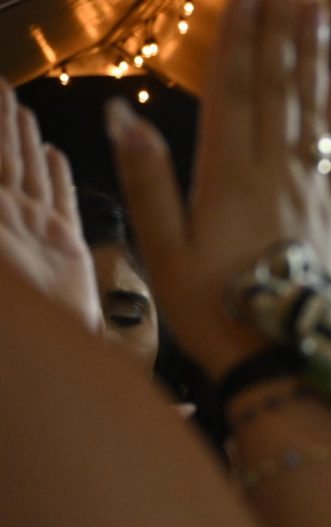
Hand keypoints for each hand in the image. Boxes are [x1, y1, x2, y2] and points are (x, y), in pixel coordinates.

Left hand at [0, 80, 99, 331]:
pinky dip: (60, 179)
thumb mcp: (5, 239)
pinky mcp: (66, 251)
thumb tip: (45, 160)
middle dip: (0, 122)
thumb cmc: (11, 309)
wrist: (44, 355)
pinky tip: (56, 154)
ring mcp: (36, 234)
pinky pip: (63, 205)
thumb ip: (12, 202)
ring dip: (25, 140)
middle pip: (2, 158)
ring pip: (30, 174)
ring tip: (20, 108)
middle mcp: (7, 220)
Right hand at [108, 0, 330, 377]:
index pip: (234, 91)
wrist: (283, 357)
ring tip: (318, 9)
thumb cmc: (213, 309)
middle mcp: (274, 172)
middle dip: (282, 31)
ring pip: (312, 109)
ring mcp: (310, 189)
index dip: (239, 39)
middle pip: (278, 88)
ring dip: (315, 56)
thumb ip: (148, 181)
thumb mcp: (164, 252)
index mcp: (228, 177)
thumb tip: (123, 115)